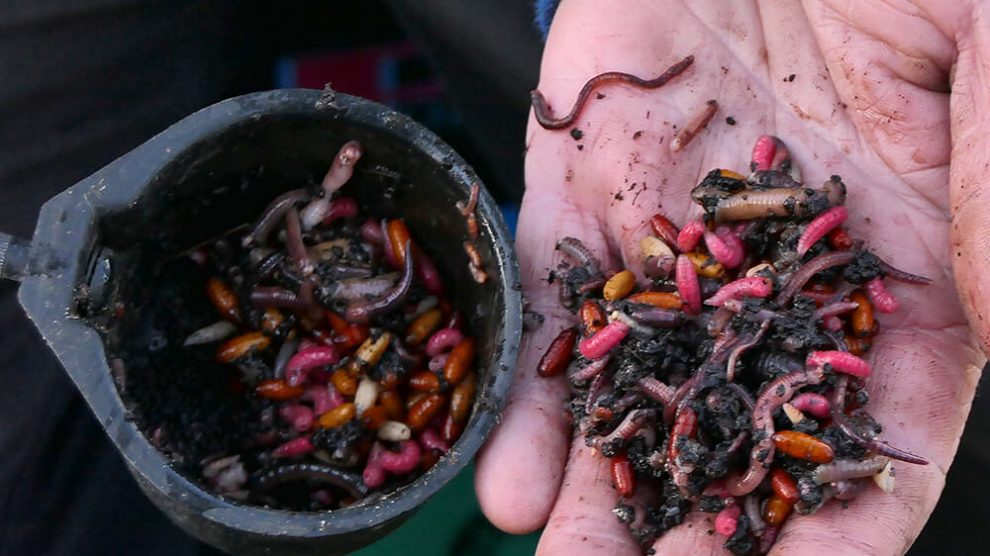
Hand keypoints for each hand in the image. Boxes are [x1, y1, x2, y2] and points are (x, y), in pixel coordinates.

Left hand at [474, 1, 989, 553]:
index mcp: (902, 269)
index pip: (877, 436)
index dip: (846, 525)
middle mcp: (775, 276)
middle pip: (736, 434)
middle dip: (699, 536)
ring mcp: (671, 236)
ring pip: (634, 391)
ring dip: (600, 495)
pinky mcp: (583, 186)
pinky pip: (552, 302)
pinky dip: (530, 392)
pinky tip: (506, 481)